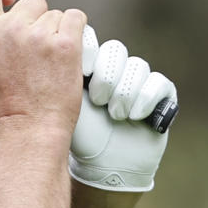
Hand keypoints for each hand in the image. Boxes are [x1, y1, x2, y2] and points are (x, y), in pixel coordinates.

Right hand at [0, 0, 85, 137]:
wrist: (30, 127)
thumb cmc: (6, 103)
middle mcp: (11, 29)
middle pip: (32, 1)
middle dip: (36, 20)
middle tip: (35, 48)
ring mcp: (40, 36)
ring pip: (55, 14)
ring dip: (56, 31)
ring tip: (49, 60)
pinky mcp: (66, 44)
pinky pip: (76, 18)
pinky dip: (75, 32)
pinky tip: (66, 52)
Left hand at [70, 25, 175, 191]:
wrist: (103, 167)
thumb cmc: (80, 137)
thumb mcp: (65, 103)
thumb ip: (60, 75)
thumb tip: (47, 47)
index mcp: (90, 66)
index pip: (94, 39)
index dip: (90, 51)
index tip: (82, 72)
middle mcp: (116, 69)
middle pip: (116, 50)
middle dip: (107, 75)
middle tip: (98, 100)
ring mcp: (139, 81)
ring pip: (137, 66)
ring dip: (125, 91)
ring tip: (115, 115)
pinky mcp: (161, 96)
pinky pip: (158, 83)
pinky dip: (146, 99)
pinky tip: (135, 117)